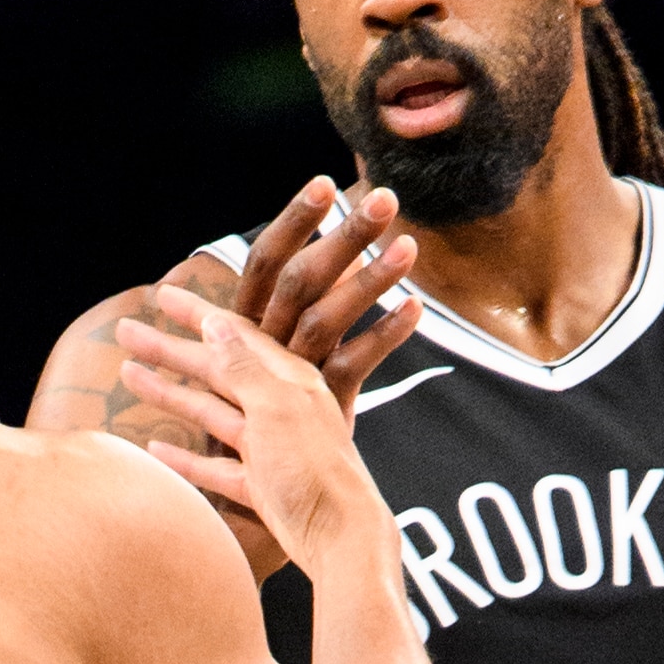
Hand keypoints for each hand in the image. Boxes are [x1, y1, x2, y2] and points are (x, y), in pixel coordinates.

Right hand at [109, 294, 400, 583]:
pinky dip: (185, 458)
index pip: (233, 334)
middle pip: (213, 371)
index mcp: (287, 380)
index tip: (160, 293)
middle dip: (169, 351)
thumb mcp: (277, 407)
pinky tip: (154, 449)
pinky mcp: (260, 486)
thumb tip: (217, 324)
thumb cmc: (315, 470)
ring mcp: (267, 448)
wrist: (342, 540)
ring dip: (169, 395)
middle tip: (123, 332)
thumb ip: (245, 367)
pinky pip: (215, 466)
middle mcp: (277, 407)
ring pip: (209, 413)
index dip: (195, 314)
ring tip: (127, 375)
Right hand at [222, 174, 425, 419]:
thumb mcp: (274, 348)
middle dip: (343, 237)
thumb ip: (303, 299)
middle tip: (385, 198)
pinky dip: (385, 336)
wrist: (266, 482)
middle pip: (302, 279)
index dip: (294, 221)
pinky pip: (354, 366)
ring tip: (410, 247)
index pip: (266, 260)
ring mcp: (293, 376)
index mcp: (248, 322)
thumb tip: (341, 244)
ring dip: (369, 280)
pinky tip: (415, 308)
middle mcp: (266, 344)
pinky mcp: (321, 407)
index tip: (325, 182)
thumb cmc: (263, 409)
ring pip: (327, 319)